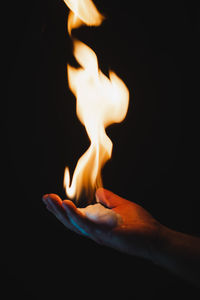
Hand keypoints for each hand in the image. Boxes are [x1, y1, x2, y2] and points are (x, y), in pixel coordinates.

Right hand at [42, 188, 160, 260]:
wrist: (155, 237)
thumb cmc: (140, 224)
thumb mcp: (121, 206)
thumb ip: (108, 199)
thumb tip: (98, 192)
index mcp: (97, 225)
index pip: (75, 218)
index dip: (62, 210)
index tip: (51, 199)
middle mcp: (94, 232)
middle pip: (70, 221)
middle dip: (56, 210)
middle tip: (45, 197)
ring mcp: (98, 234)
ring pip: (74, 223)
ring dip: (60, 211)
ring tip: (50, 200)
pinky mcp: (105, 235)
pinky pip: (86, 225)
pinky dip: (74, 216)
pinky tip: (66, 205)